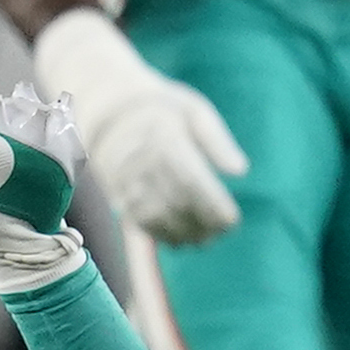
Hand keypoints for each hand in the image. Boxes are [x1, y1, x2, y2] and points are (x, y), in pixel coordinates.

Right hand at [29, 8, 247, 243]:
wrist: (108, 108)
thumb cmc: (162, 109)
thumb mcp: (193, 110)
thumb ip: (217, 140)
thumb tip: (240, 171)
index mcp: (163, 135)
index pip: (191, 179)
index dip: (212, 204)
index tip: (232, 220)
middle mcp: (140, 159)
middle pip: (174, 200)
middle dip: (201, 222)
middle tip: (222, 233)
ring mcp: (124, 179)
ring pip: (155, 216)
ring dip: (182, 233)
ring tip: (204, 240)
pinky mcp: (114, 192)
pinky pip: (136, 221)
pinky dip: (160, 235)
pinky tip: (180, 240)